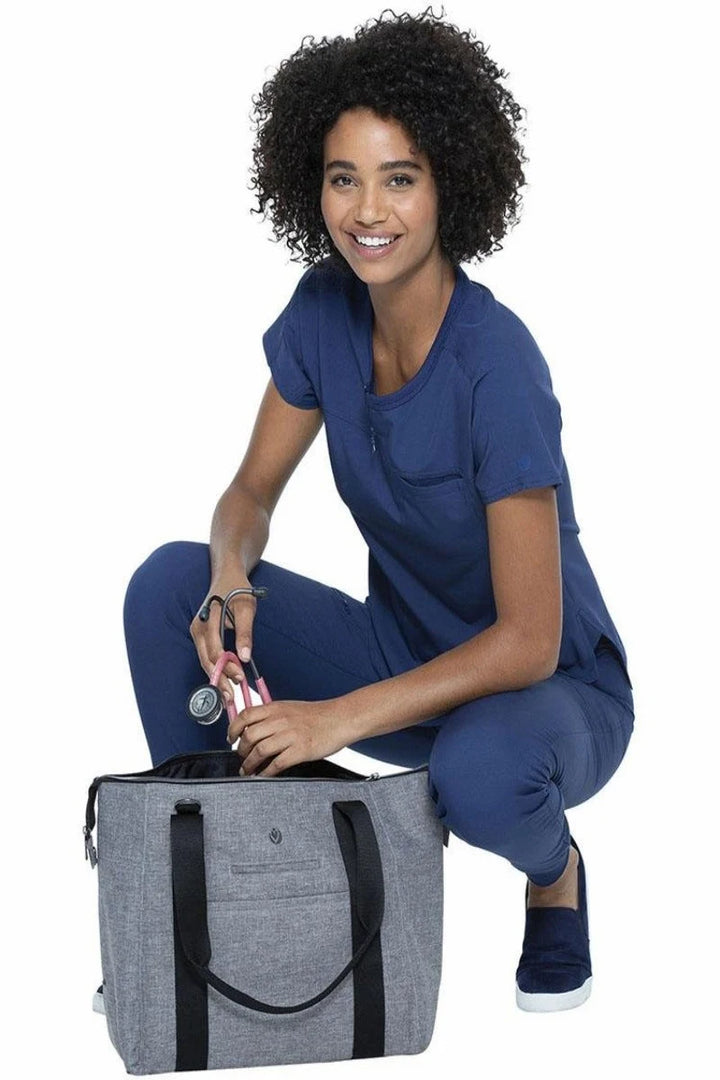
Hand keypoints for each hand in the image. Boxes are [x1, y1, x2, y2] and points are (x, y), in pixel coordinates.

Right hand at [189, 573, 257, 703]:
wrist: (227, 574)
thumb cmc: (238, 588)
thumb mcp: (246, 608)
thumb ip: (245, 633)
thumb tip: (245, 658)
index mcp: (207, 621)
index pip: (215, 651)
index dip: (227, 667)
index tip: (240, 678)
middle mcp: (197, 628)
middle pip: (206, 660)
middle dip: (219, 679)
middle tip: (231, 697)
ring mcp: (197, 632)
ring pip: (205, 660)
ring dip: (217, 676)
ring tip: (228, 694)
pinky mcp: (201, 635)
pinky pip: (206, 655)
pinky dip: (215, 668)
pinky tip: (225, 679)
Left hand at [227, 698, 353, 776]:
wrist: (340, 718)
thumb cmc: (317, 715)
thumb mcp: (290, 708)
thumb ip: (272, 716)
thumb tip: (253, 728)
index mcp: (276, 708)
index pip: (245, 716)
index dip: (233, 729)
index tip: (231, 739)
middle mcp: (280, 720)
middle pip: (249, 736)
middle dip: (241, 751)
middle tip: (241, 758)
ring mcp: (290, 735)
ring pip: (259, 751)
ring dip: (250, 764)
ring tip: (248, 770)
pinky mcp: (300, 750)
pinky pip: (276, 764)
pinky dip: (266, 772)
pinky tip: (264, 775)